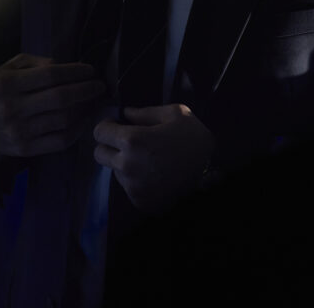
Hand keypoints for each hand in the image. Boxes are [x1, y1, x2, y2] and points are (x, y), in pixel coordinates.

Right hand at [0, 53, 105, 155]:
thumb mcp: (9, 67)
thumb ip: (36, 63)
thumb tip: (63, 65)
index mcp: (8, 84)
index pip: (51, 76)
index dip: (75, 72)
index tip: (90, 70)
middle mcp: (13, 108)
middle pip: (61, 98)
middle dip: (86, 90)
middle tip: (99, 85)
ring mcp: (19, 132)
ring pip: (64, 119)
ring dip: (85, 108)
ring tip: (93, 100)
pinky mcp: (26, 149)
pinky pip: (60, 141)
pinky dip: (78, 130)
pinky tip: (84, 119)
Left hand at [93, 103, 214, 213]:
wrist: (213, 174)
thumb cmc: (194, 139)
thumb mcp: (175, 114)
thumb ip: (145, 112)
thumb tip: (125, 113)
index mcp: (133, 140)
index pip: (99, 132)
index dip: (107, 126)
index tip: (116, 125)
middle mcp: (127, 165)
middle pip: (99, 154)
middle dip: (110, 145)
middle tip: (128, 142)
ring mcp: (132, 187)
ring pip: (115, 171)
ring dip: (124, 163)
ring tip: (148, 159)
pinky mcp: (139, 202)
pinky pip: (128, 186)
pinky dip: (136, 179)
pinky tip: (155, 173)